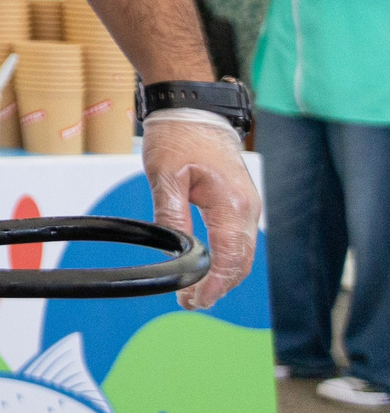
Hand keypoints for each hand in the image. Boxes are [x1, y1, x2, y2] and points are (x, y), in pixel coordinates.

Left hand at [142, 111, 259, 309]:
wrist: (193, 110)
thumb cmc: (179, 136)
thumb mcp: (165, 177)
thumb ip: (171, 215)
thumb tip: (172, 250)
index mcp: (232, 204)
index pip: (228, 257)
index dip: (213, 284)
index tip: (196, 300)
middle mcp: (247, 209)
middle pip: (240, 262)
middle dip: (218, 286)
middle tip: (190, 302)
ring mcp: (246, 206)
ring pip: (241, 253)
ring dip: (223, 276)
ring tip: (197, 293)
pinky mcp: (239, 203)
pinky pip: (237, 240)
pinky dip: (226, 259)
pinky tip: (207, 268)